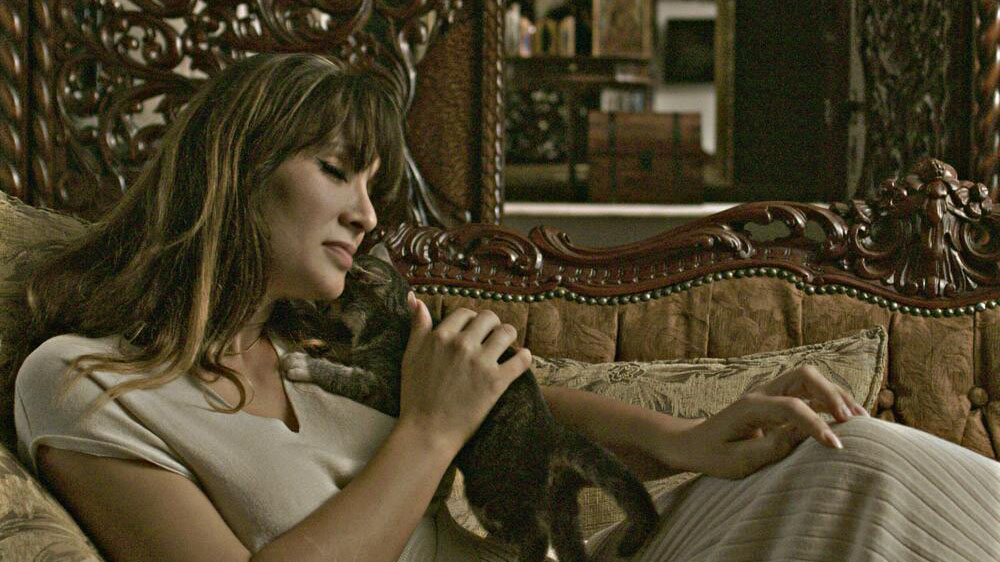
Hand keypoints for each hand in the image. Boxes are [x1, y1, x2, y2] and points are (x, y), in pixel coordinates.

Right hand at [397, 292, 531, 452]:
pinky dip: (525, 357)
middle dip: (492, 325)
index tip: (473, 330)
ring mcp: (481, 363)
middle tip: (491, 337)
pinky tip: (523, 358)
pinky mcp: (496, 382)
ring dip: (509, 336)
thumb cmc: (415, 394)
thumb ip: (418, 326)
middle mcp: (462, 345)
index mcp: (441, 336)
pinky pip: (521, 360)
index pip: (465, 313)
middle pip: (489, 318)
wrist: (428, 431)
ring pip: (507, 333)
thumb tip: (416, 298)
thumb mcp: (410, 356)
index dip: (471, 320)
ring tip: (507, 345)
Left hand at [674, 364, 869, 478]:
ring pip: (811, 379)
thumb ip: (773, 447)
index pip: (791, 406)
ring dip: (836, 395)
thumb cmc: (714, 454)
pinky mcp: (778, 399)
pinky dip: (830, 400)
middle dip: (832, 394)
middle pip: (805, 375)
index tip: (837, 447)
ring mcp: (771, 392)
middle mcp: (762, 392)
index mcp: (750, 406)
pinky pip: (809, 391)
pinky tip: (847, 418)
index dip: (816, 425)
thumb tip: (807, 435)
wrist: (695, 442)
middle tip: (853, 423)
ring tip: (860, 420)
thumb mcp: (739, 460)